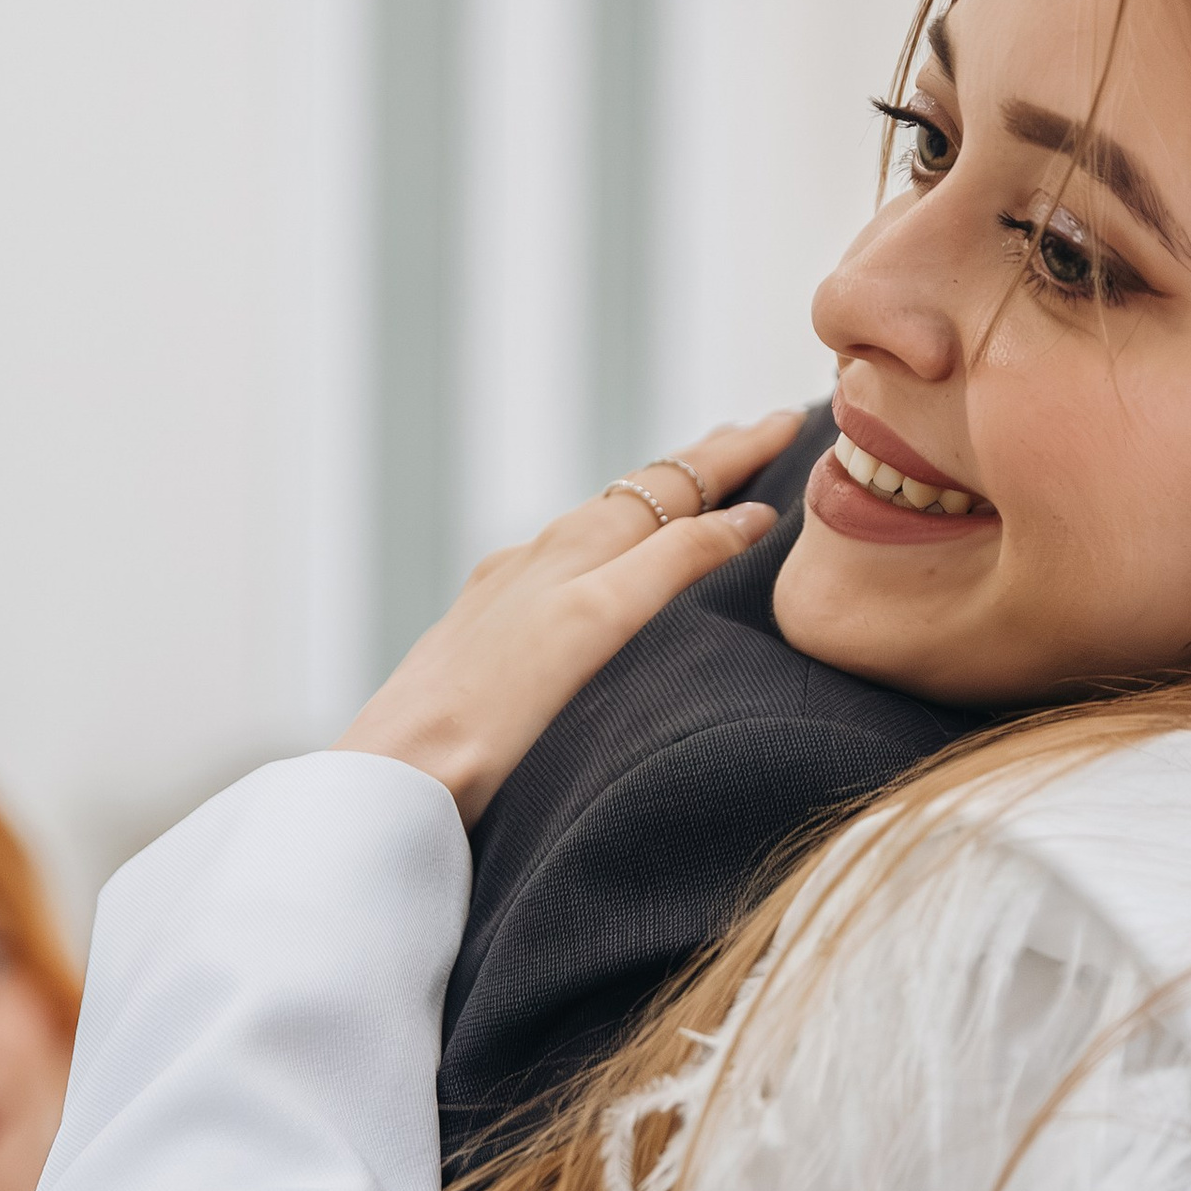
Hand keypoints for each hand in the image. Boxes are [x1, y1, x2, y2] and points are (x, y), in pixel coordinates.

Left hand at [338, 410, 804, 824]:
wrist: (399, 769)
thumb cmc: (496, 705)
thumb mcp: (600, 617)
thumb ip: (674, 560)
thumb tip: (750, 514)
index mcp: (578, 544)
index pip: (678, 480)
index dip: (739, 452)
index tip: (791, 420)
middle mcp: (543, 555)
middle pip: (640, 492)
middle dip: (704, 462)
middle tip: (760, 433)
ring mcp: (511, 592)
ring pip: (603, 525)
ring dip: (661, 501)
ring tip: (700, 489)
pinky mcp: (488, 633)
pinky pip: (568, 565)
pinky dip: (615, 545)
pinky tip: (605, 565)